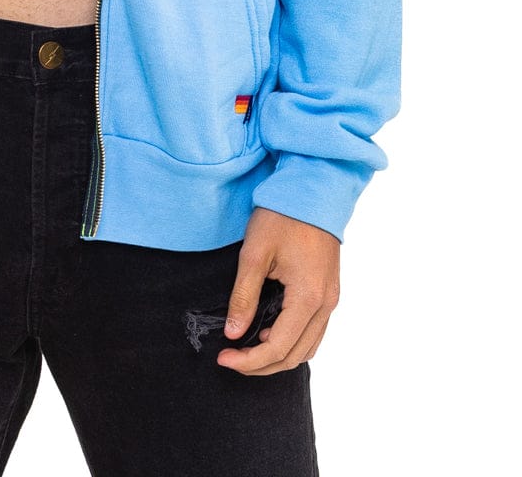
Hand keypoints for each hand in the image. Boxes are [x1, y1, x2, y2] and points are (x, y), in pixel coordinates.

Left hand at [217, 206, 339, 374]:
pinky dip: (292, 341)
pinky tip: (268, 330)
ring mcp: (331, 299)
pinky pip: (313, 331)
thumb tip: (232, 333)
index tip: (223, 358)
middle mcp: (326, 304)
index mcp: (308, 297)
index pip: (278, 347)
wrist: (312, 190)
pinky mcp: (329, 291)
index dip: (249, 360)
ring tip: (247, 348)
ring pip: (307, 347)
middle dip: (261, 364)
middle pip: (295, 356)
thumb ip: (243, 296)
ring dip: (278, 356)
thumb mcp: (255, 254)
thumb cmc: (281, 216)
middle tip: (231, 359)